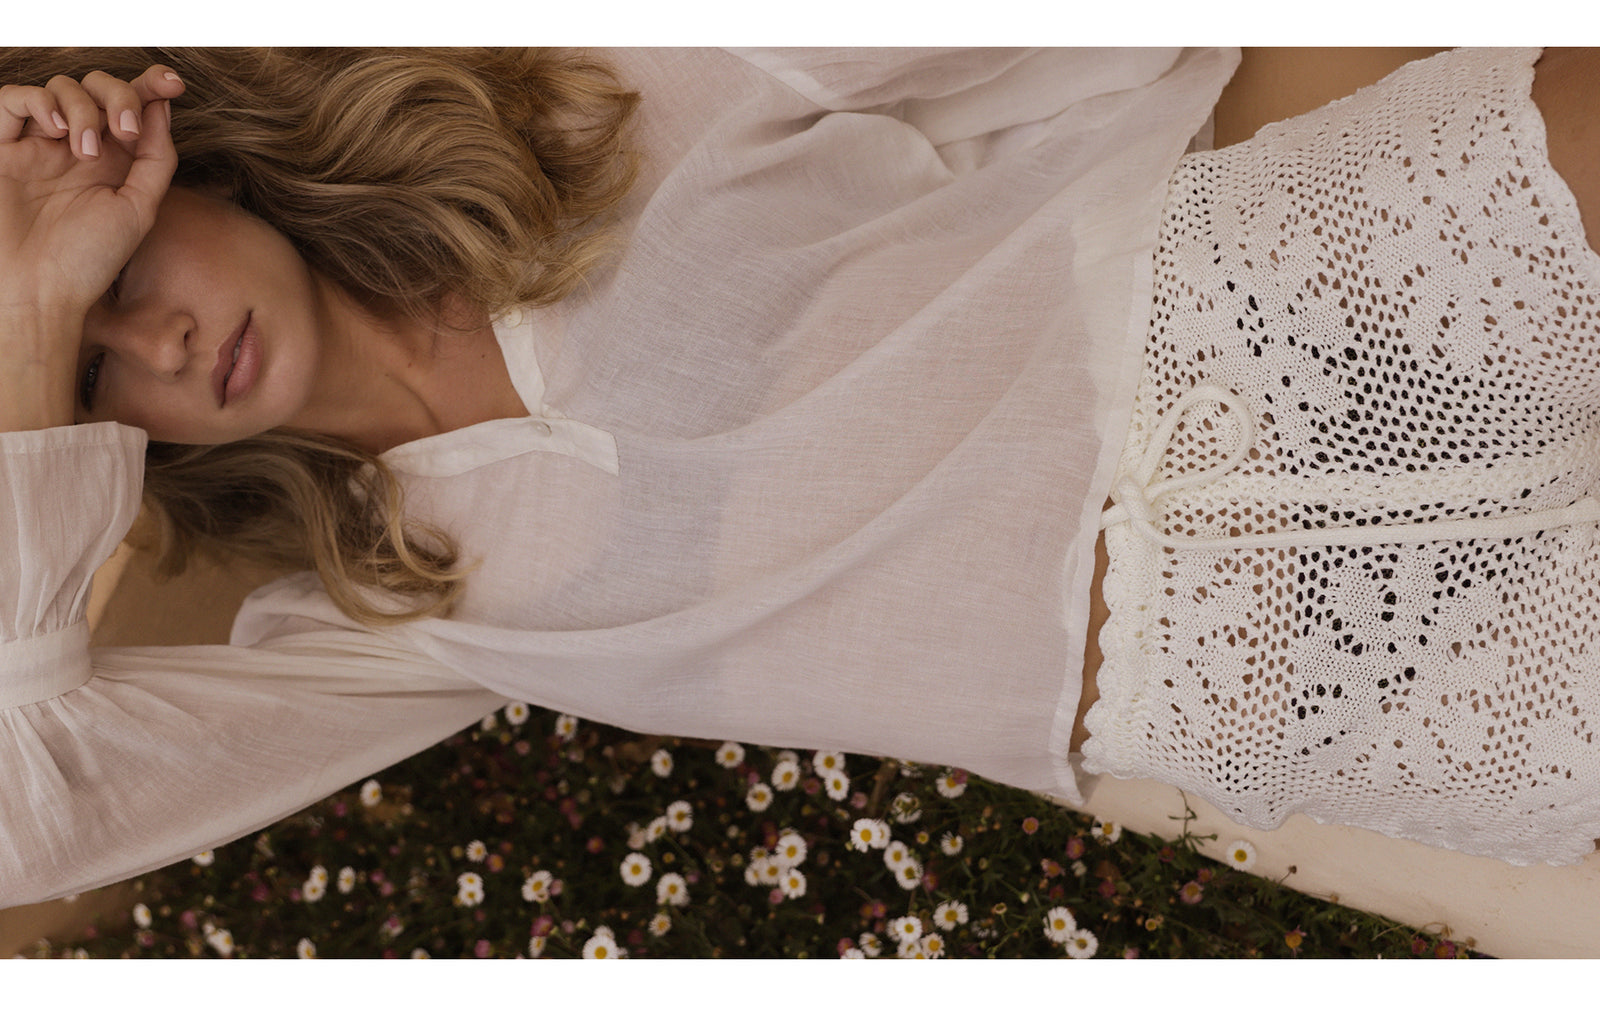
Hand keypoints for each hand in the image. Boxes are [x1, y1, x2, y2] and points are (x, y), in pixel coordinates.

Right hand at [0, 65, 185, 316]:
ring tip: (87, 150)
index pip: (133, 108)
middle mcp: (78, 147)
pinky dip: (38, 100)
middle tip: (125, 133)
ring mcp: (39, 145)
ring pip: (61, 87)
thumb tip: (162, 107)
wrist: (38, 291)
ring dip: (82, 108)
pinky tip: (55, 129)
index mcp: (115, 162)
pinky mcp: (1, 147)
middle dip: (119, 96)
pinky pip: (13, 99)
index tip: (173, 82)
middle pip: (99, 88)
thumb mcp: (138, 210)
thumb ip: (155, 159)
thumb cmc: (89, 260)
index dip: (151, 86)